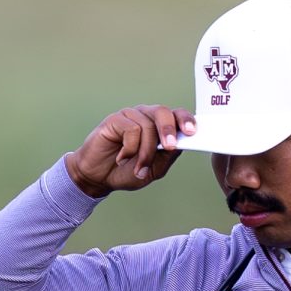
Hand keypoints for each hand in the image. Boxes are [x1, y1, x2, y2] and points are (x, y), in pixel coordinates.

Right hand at [65, 105, 196, 197]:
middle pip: (164, 113)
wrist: (99, 177)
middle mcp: (146, 117)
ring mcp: (130, 116)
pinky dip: (129, 149)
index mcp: (159, 126)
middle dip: (168, 130)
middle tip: (168, 147)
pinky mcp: (115, 119)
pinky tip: (122, 158)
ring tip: (137, 166)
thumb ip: (167, 156)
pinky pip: (131, 129)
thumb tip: (179, 143)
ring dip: (145, 152)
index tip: (191, 132)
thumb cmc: (127, 171)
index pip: (176, 115)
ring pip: (147, 126)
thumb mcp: (153, 169)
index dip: (185, 120)